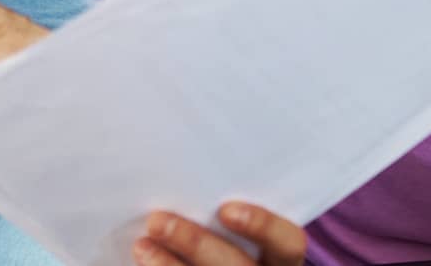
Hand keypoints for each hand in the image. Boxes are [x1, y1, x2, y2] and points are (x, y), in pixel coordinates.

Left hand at [132, 203, 304, 265]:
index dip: (262, 225)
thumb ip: (224, 212)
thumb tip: (187, 173)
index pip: (288, 243)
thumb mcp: (240, 231)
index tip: (225, 209)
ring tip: (142, 246)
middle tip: (157, 220)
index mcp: (281, 262)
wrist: (216, 264)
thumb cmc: (227, 244)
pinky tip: (142, 264)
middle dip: (195, 243)